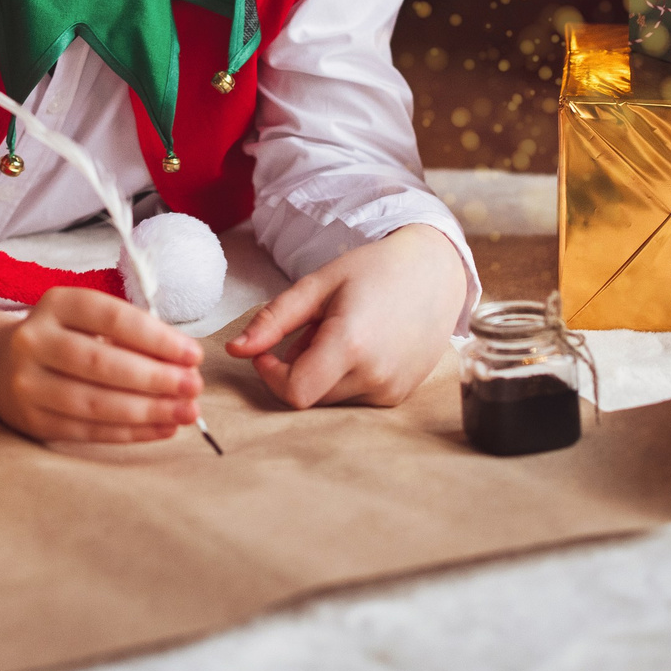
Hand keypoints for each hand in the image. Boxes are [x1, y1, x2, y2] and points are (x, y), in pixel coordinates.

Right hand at [0, 289, 201, 443]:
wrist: (1, 364)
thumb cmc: (65, 337)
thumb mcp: (88, 319)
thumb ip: (130, 334)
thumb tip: (183, 362)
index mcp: (54, 304)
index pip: (111, 317)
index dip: (157, 338)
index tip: (194, 354)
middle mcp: (33, 341)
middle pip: (101, 363)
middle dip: (156, 378)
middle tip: (194, 387)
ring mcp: (27, 384)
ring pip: (94, 402)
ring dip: (148, 410)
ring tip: (186, 412)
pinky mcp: (32, 420)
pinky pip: (88, 430)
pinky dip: (131, 432)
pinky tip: (162, 428)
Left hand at [226, 225, 468, 409]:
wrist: (435, 273)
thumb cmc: (375, 270)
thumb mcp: (318, 285)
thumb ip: (273, 320)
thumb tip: (234, 351)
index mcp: (351, 345)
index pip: (294, 393)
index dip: (271, 376)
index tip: (269, 350)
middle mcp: (375, 376)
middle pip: (309, 397)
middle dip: (295, 369)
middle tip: (310, 330)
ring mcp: (391, 391)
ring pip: (330, 399)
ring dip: (320, 373)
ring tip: (339, 332)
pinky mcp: (399, 396)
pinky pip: (354, 399)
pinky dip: (344, 377)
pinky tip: (360, 344)